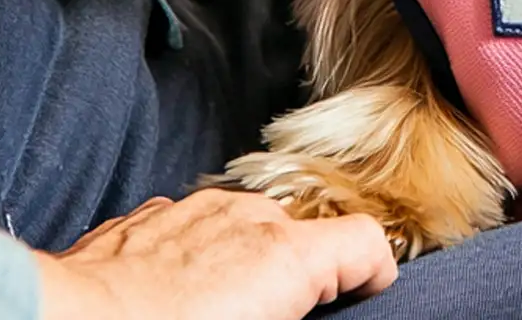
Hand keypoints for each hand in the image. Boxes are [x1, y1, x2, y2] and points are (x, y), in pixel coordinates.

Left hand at [36, 191, 397, 319]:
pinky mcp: (147, 217)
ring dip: (240, 264)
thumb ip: (292, 308)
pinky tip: (165, 299)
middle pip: (302, 238)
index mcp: (286, 256)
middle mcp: (249, 218)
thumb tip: (294, 308)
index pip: (367, 243)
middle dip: (295, 277)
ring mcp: (195, 211)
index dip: (374, 274)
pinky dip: (192, 258)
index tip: (364, 296)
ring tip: (209, 313)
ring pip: (243, 229)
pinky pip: (192, 231)